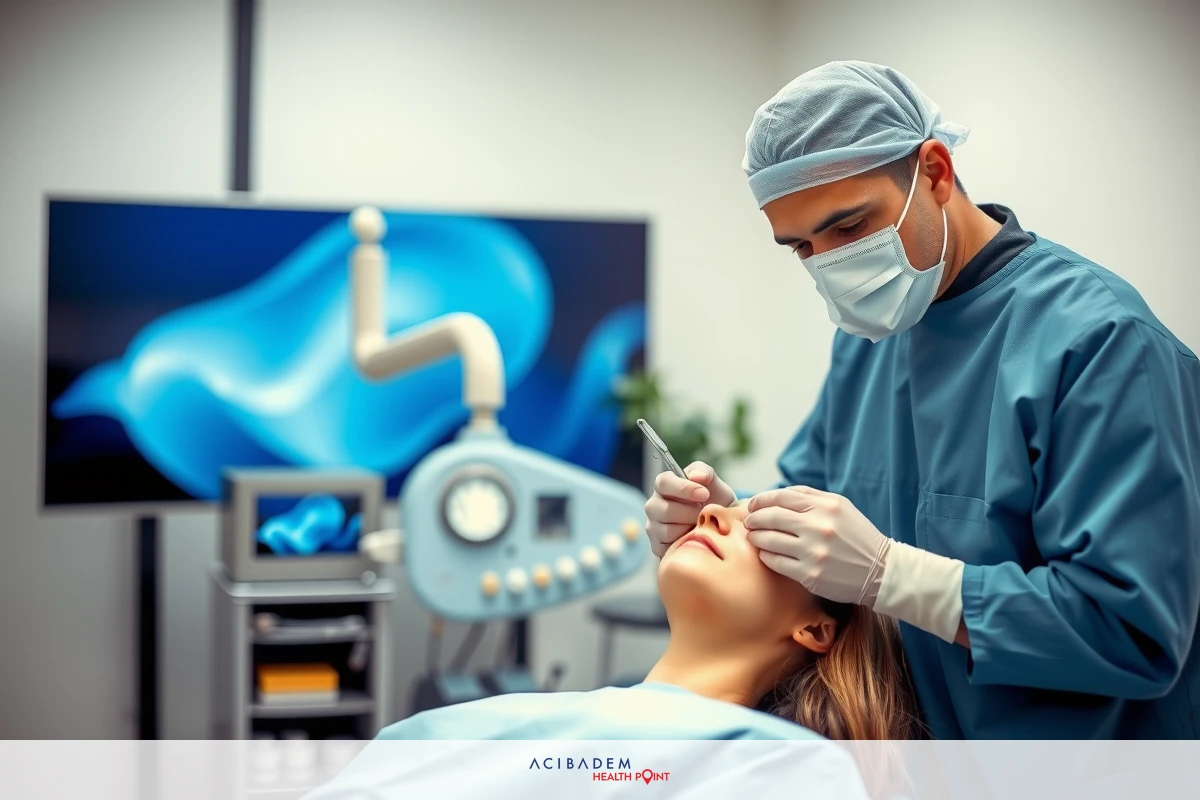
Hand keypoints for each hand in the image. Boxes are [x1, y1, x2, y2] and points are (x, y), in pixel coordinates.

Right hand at [644, 462, 735, 557]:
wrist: (721, 527)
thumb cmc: (715, 502)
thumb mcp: (715, 485)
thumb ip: (705, 473)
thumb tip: (696, 476)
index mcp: (665, 485)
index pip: (663, 482)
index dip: (683, 488)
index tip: (704, 494)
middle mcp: (654, 505)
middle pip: (663, 509)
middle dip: (690, 512)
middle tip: (704, 513)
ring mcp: (654, 527)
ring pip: (666, 530)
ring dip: (689, 528)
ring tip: (700, 524)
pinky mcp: (657, 546)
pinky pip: (668, 547)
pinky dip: (685, 543)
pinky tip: (694, 536)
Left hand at [744, 485, 890, 604]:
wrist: (881, 570)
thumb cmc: (856, 536)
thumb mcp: (840, 507)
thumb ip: (809, 497)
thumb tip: (775, 495)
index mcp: (827, 506)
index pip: (781, 497)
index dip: (761, 500)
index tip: (752, 505)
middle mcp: (819, 527)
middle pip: (771, 517)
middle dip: (754, 519)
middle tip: (749, 522)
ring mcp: (814, 552)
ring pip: (769, 540)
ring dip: (756, 537)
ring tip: (754, 537)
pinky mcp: (810, 575)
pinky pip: (776, 562)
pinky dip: (766, 556)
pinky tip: (766, 553)